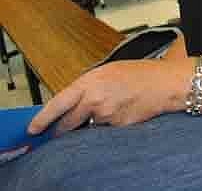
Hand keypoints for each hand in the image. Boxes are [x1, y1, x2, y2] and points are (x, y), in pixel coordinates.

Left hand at [28, 59, 187, 135]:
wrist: (166, 84)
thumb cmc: (142, 73)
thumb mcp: (109, 71)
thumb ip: (88, 86)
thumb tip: (73, 102)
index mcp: (90, 82)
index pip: (57, 104)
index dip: (43, 119)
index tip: (34, 128)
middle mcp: (95, 100)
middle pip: (68, 122)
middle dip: (65, 127)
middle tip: (64, 128)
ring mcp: (106, 116)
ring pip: (89, 127)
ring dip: (94, 122)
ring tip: (113, 106)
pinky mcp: (117, 127)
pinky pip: (106, 131)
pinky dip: (110, 124)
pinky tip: (123, 111)